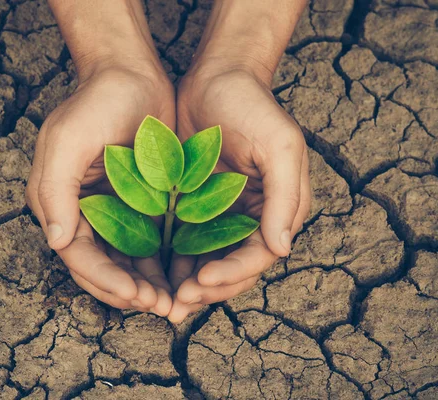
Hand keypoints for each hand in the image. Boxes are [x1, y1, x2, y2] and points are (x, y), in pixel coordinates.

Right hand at [26, 65, 174, 315]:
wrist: (131, 74)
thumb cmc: (96, 102)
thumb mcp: (67, 140)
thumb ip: (56, 191)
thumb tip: (57, 243)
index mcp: (59, 204)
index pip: (79, 257)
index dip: (105, 280)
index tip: (135, 296)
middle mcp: (84, 214)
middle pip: (103, 268)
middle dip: (129, 292)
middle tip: (162, 308)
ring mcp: (113, 211)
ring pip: (128, 262)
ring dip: (148, 286)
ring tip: (175, 302)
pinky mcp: (141, 205)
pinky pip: (150, 244)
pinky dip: (162, 263)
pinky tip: (182, 276)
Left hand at [168, 67, 310, 322]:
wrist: (216, 77)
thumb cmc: (252, 106)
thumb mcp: (279, 145)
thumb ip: (285, 197)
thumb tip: (282, 249)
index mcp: (278, 209)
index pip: (258, 256)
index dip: (232, 274)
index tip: (202, 281)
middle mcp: (251, 218)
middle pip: (232, 267)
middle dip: (206, 288)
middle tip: (177, 303)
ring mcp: (220, 214)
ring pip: (206, 261)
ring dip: (187, 284)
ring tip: (162, 302)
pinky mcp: (193, 206)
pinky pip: (182, 241)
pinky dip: (171, 261)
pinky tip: (151, 273)